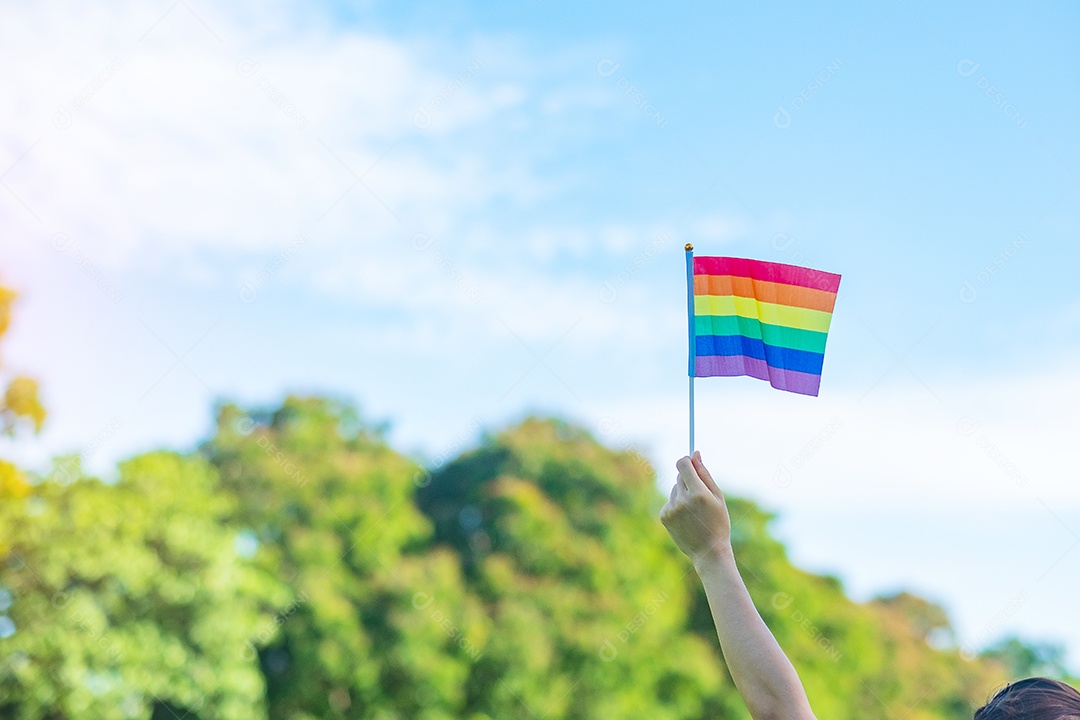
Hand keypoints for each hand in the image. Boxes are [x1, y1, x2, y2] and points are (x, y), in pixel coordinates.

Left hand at [660, 451, 731, 566]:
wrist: (708, 551)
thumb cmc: (718, 522)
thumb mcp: (717, 497)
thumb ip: (705, 474)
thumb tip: (695, 454)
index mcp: (698, 493)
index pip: (683, 464)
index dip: (687, 462)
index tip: (691, 464)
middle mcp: (682, 499)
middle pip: (679, 476)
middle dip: (688, 480)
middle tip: (699, 496)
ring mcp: (671, 508)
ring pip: (675, 490)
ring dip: (683, 494)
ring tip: (694, 512)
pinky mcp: (664, 516)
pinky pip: (670, 502)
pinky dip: (677, 506)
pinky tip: (686, 519)